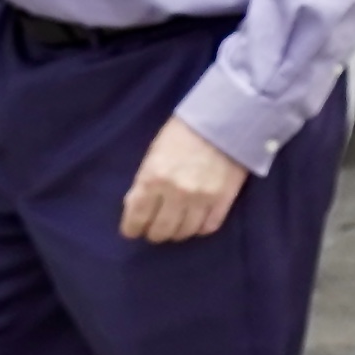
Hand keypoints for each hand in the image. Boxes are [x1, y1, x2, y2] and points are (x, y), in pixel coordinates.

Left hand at [121, 117, 250, 242]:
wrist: (222, 121)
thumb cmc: (181, 133)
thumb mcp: (153, 154)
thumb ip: (144, 181)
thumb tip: (136, 205)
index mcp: (153, 178)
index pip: (137, 216)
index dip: (132, 228)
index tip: (132, 231)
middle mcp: (176, 193)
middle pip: (161, 230)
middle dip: (154, 233)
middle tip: (153, 230)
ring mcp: (201, 200)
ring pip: (184, 232)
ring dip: (176, 233)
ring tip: (175, 227)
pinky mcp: (223, 201)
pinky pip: (208, 227)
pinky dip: (199, 228)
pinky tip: (195, 223)